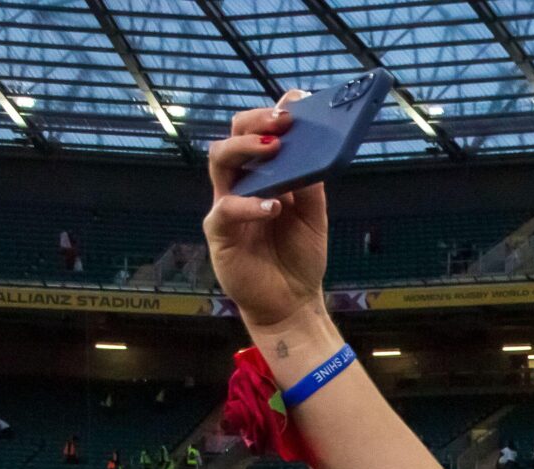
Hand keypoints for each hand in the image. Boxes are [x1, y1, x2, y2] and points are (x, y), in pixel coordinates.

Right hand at [203, 100, 329, 333]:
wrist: (291, 303)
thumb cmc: (299, 258)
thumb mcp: (314, 217)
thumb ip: (311, 184)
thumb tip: (314, 147)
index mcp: (263, 176)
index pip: (258, 134)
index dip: (271, 114)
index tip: (294, 101)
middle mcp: (241, 184)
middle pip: (234, 137)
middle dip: (256, 122)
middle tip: (283, 120)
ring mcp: (227, 205)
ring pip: (220, 161)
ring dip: (246, 149)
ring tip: (274, 148)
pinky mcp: (219, 232)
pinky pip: (226, 209)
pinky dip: (249, 204)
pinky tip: (273, 205)